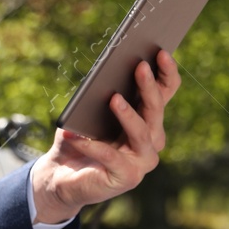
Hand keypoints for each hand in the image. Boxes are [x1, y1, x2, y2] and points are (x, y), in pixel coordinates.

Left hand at [31, 50, 181, 224]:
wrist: (61, 174)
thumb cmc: (78, 135)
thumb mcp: (88, 109)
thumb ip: (101, 92)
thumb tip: (107, 72)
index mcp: (149, 117)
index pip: (166, 91)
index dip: (167, 72)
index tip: (161, 51)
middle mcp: (152, 138)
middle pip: (156, 110)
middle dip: (148, 87)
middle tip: (140, 66)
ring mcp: (143, 160)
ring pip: (141, 133)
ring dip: (128, 114)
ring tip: (114, 98)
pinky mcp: (127, 177)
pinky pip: (110, 157)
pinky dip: (92, 145)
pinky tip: (76, 135)